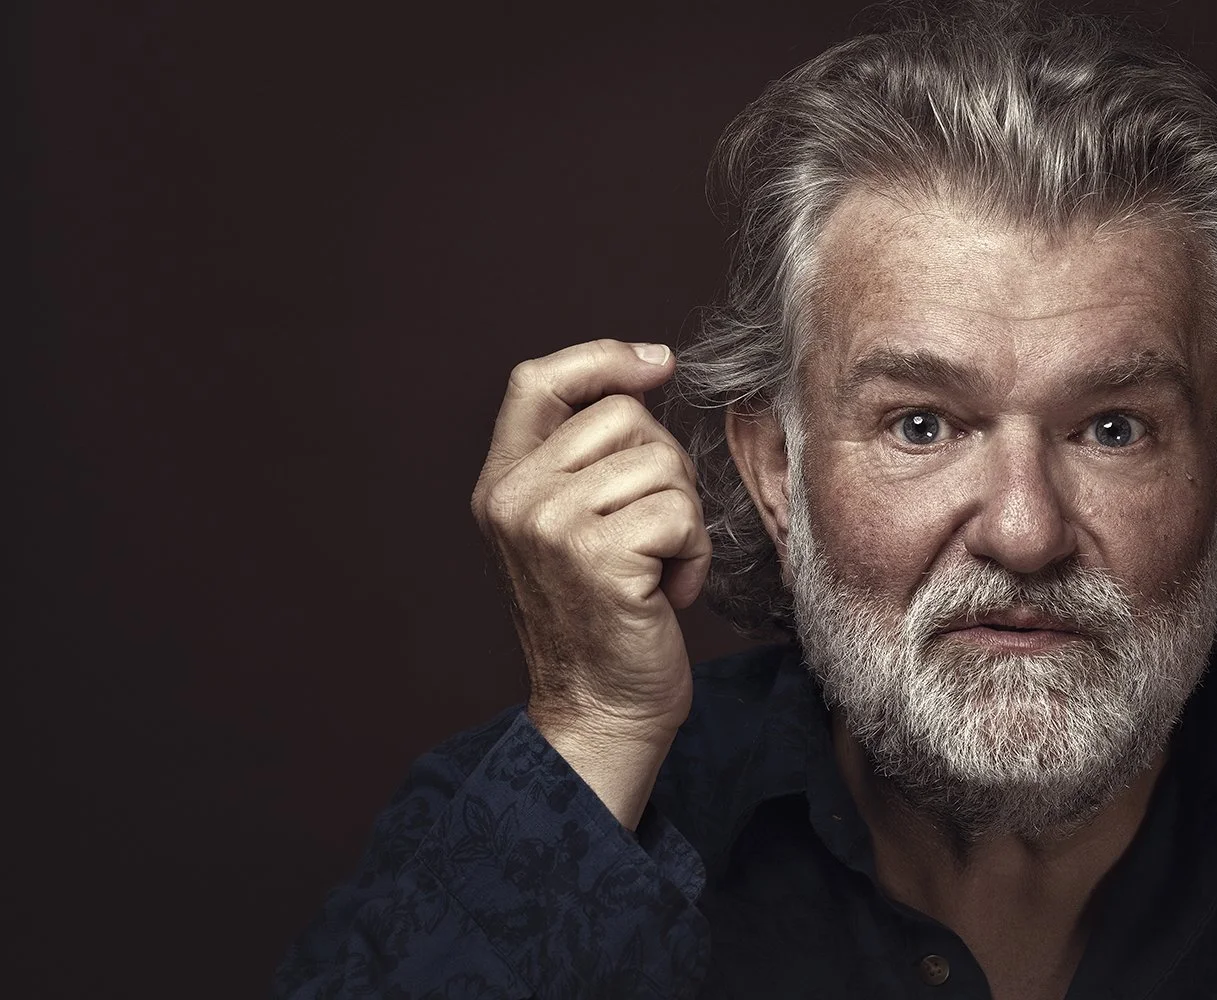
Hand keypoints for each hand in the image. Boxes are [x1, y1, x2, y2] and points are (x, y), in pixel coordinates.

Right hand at [471, 340, 710, 824]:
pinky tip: (666, 592)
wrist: (599, 711)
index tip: (658, 366)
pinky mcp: (599, 554)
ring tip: (656, 568)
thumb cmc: (602, 619)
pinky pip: (681, 511)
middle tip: (653, 532)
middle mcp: (515, 498)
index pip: (537, 381)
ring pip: (661, 463)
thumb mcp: (570, 527)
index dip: (602, 359)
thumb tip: (647, 373)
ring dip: (682, 518)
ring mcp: (552, 524)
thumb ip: (585, 458)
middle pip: (623, 416)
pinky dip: (694, 553)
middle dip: (664, 467)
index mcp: (501, 484)